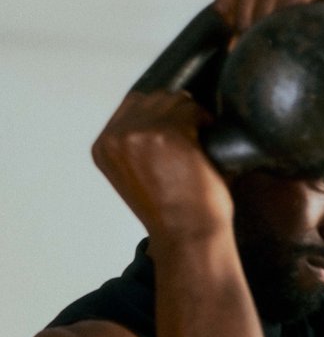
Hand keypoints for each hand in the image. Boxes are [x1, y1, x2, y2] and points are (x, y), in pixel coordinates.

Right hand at [92, 90, 233, 240]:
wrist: (187, 237)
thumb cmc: (172, 213)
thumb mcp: (137, 173)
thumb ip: (138, 142)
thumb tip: (168, 104)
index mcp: (103, 147)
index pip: (132, 106)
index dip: (160, 116)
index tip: (175, 139)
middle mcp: (116, 137)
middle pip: (153, 99)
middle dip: (176, 116)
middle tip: (191, 146)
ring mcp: (139, 133)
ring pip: (174, 100)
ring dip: (192, 119)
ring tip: (198, 149)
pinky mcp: (167, 133)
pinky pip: (192, 109)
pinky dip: (205, 124)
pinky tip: (207, 148)